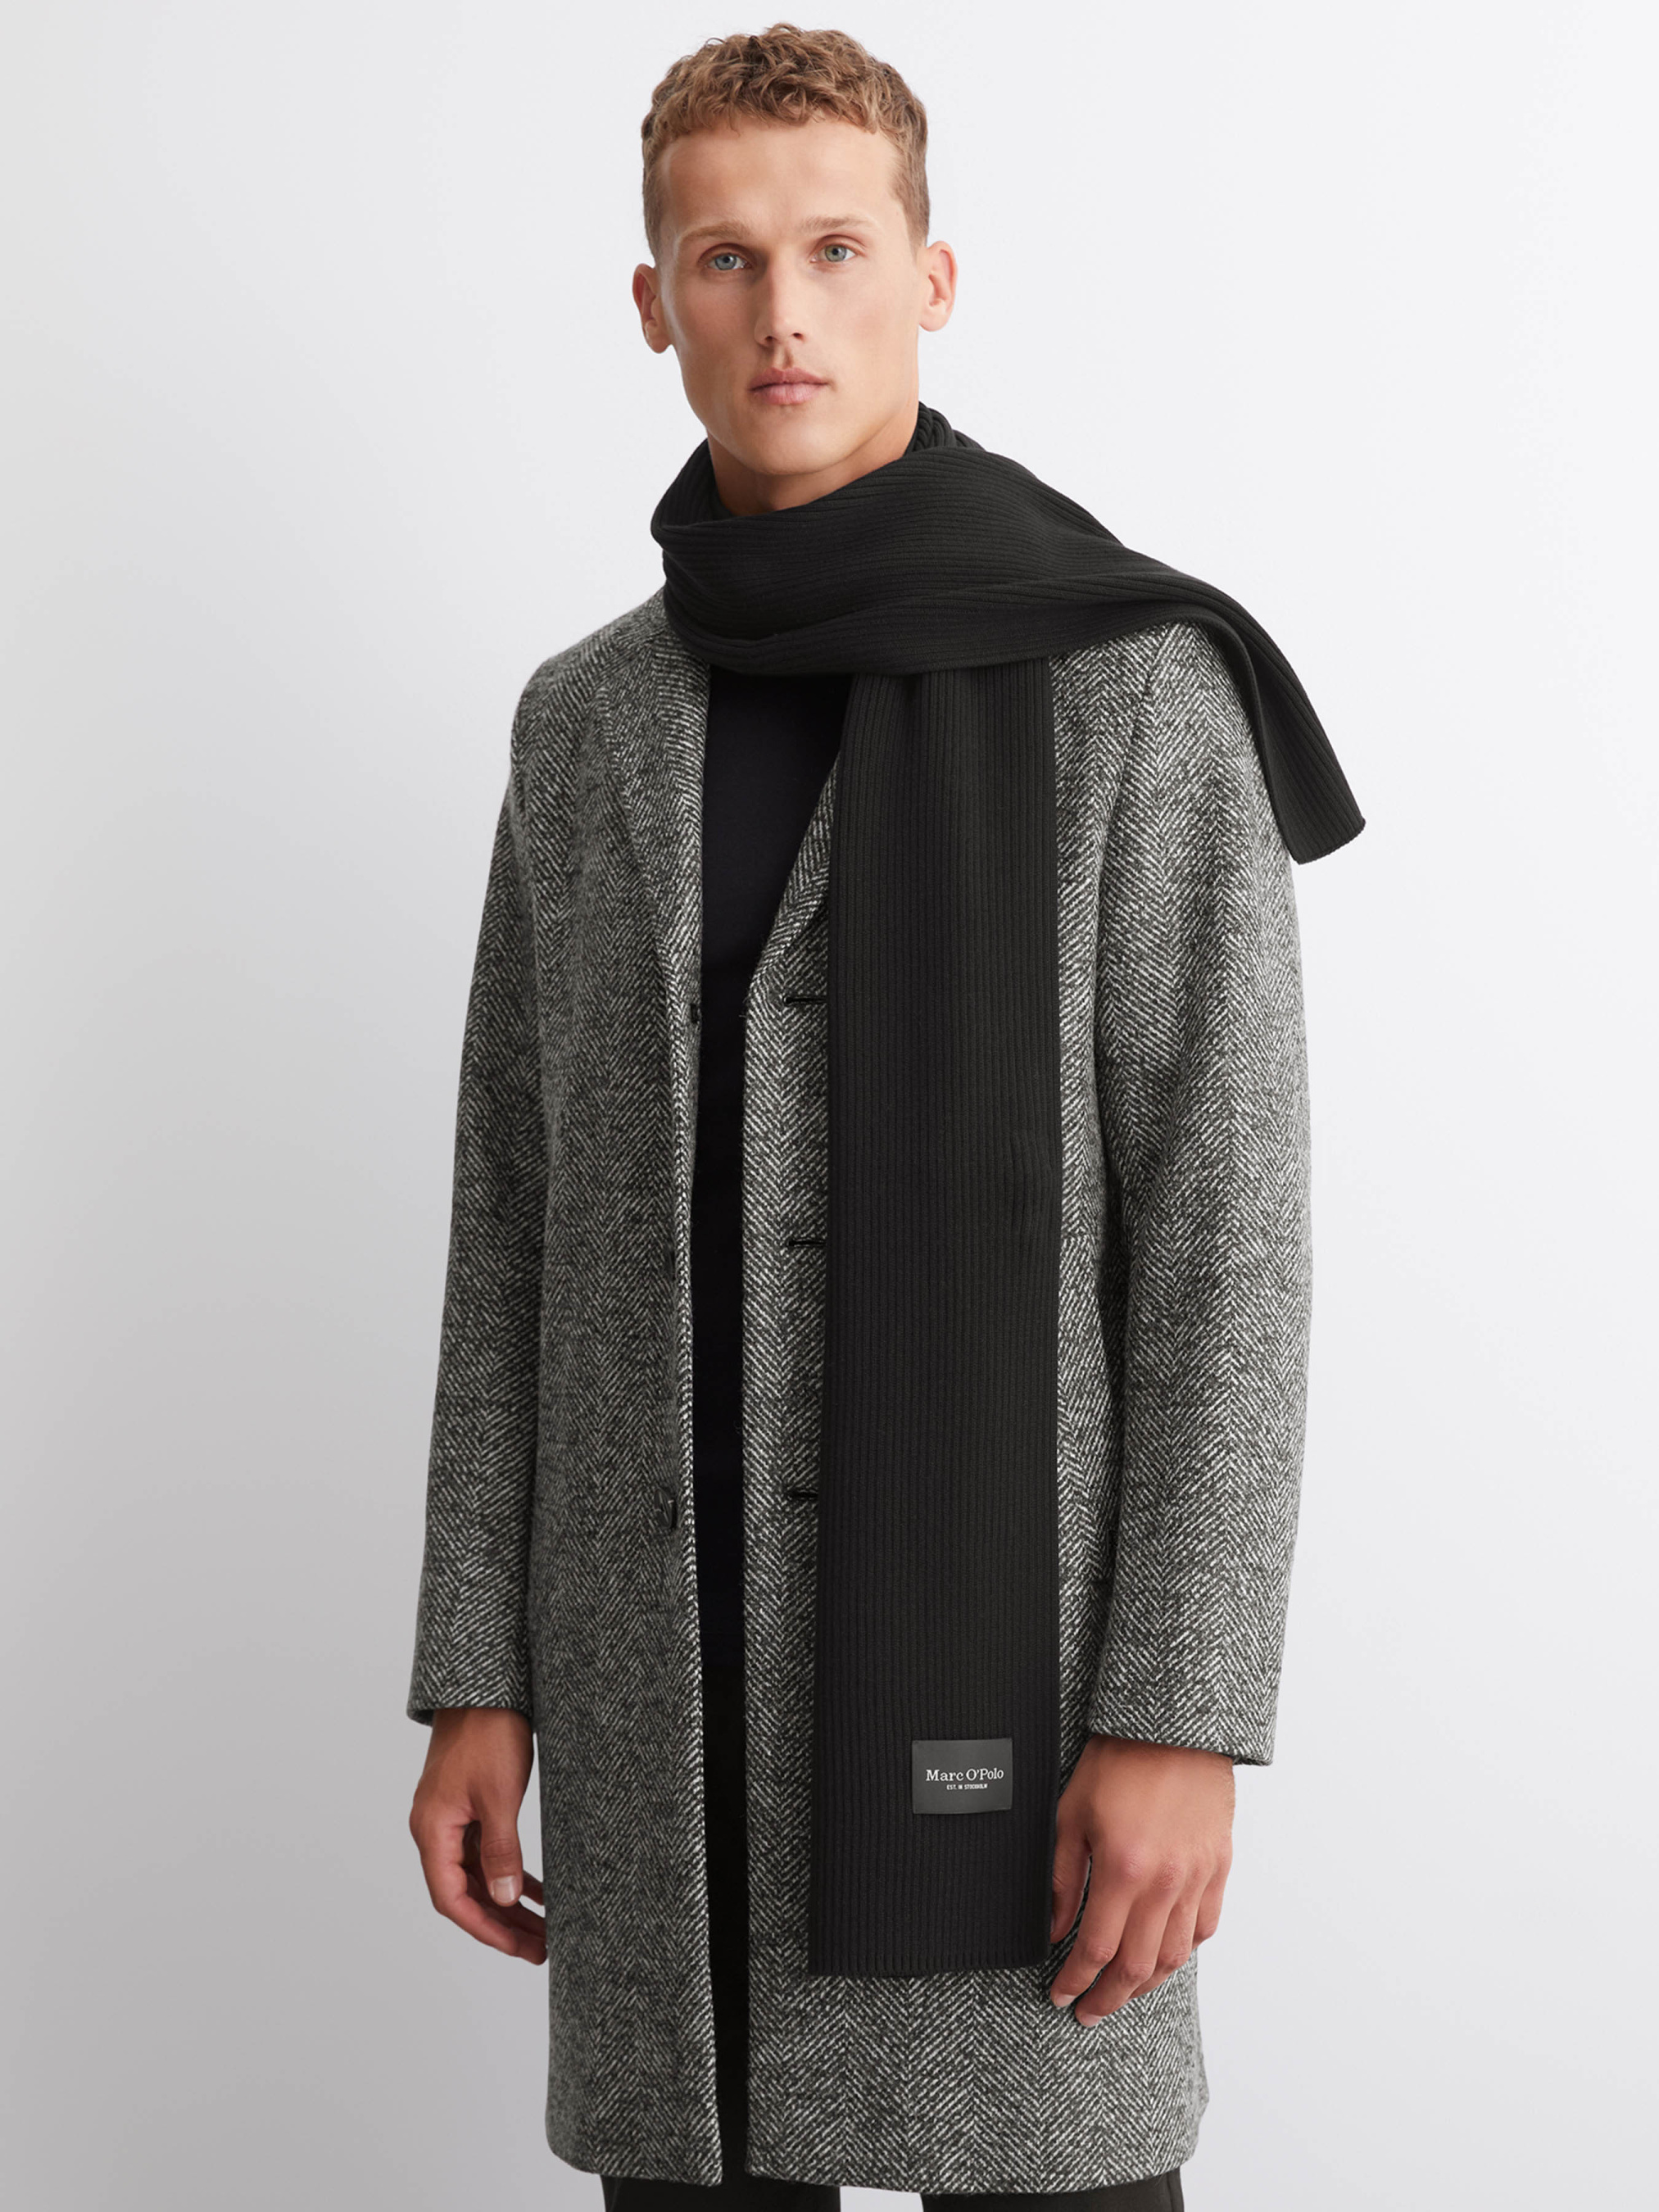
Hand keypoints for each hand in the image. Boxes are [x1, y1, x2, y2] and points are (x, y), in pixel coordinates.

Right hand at [409, 1707, 545, 1964]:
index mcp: (431, 1829)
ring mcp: (452, 1817)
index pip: (452, 1898)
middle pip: (467, 1892)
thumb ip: (501, 1850)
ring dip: (509, 1902)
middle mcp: (436, 1828)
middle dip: (503, 1923)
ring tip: (545, 1928)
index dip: (484, 1928)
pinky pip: (487, 1852)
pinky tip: (538, 1891)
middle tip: (540, 1948)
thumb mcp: (499, 1796)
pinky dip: (511, 1872)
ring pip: (480, 1874)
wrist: (484, 1685)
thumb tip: (504, 1901)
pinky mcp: (470, 1805)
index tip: (517, 1948)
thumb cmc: (487, 1732)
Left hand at [1048, 1732, 1232, 2024]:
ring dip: (1146, 1985)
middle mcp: (1165, 1882)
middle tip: (1088, 2011)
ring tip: (1122, 1992)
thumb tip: (1056, 1928)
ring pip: (1175, 1957)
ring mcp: (1197, 1878)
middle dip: (1108, 1998)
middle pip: (1137, 1967)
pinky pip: (1205, 1927)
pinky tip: (1164, 1955)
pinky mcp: (1219, 1867)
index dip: (1074, 1981)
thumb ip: (1063, 1879)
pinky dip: (1183, 1951)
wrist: (1174, 1725)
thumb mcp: (1071, 1813)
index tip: (1060, 1995)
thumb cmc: (1119, 1759)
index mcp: (1123, 1868)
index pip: (1095, 1949)